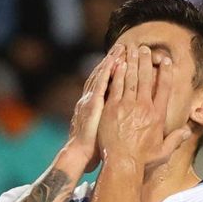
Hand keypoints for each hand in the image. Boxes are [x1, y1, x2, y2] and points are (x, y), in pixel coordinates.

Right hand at [60, 46, 122, 172]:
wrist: (78, 155)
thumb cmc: (92, 149)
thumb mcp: (102, 131)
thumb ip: (108, 121)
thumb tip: (121, 119)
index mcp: (93, 105)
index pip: (104, 83)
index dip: (112, 69)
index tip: (122, 58)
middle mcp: (90, 99)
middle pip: (102, 75)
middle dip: (112, 60)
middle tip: (123, 47)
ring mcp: (90, 100)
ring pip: (102, 76)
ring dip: (110, 61)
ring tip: (121, 48)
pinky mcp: (92, 105)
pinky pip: (101, 85)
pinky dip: (107, 72)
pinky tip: (114, 62)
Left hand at [98, 44, 191, 169]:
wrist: (122, 163)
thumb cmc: (142, 159)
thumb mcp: (163, 151)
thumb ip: (175, 139)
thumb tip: (187, 130)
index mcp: (157, 115)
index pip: (164, 88)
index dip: (165, 72)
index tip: (166, 61)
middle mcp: (144, 107)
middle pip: (146, 78)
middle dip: (146, 61)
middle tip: (145, 49)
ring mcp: (127, 106)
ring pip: (130, 78)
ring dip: (132, 62)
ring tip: (132, 50)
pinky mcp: (112, 108)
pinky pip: (115, 86)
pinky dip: (118, 73)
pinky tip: (118, 64)